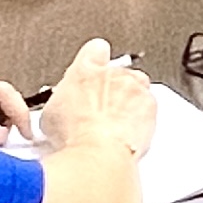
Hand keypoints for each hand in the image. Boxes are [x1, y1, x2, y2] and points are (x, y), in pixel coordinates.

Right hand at [37, 37, 154, 159]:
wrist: (99, 153)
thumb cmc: (75, 135)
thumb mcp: (52, 115)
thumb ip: (62, 102)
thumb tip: (60, 111)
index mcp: (85, 70)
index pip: (94, 50)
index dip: (95, 60)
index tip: (94, 70)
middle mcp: (112, 74)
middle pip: (118, 72)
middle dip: (112, 88)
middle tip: (102, 111)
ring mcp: (134, 88)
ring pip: (138, 87)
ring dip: (130, 101)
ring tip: (118, 124)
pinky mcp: (150, 106)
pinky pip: (149, 107)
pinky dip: (143, 118)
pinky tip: (130, 133)